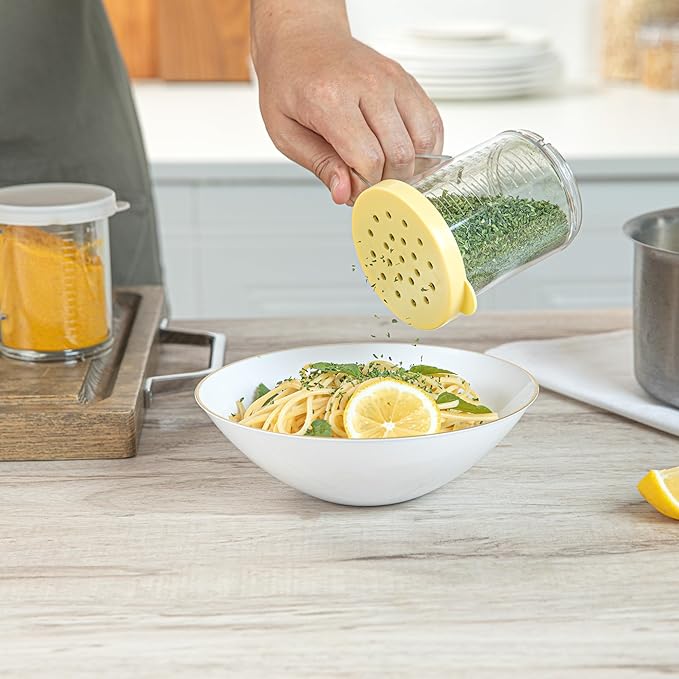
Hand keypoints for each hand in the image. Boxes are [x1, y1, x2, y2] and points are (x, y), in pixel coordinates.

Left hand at [251, 1, 443, 204]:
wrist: (303, 39)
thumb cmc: (290, 83)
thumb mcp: (285, 132)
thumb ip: (319, 165)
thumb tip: (345, 193)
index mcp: (330, 98)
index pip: (368, 159)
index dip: (366, 187)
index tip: (355, 192)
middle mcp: (367, 84)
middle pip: (400, 154)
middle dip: (388, 181)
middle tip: (370, 185)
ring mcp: (392, 80)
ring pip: (423, 142)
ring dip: (410, 168)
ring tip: (387, 172)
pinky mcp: (408, 81)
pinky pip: (433, 124)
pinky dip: (426, 150)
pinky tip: (406, 158)